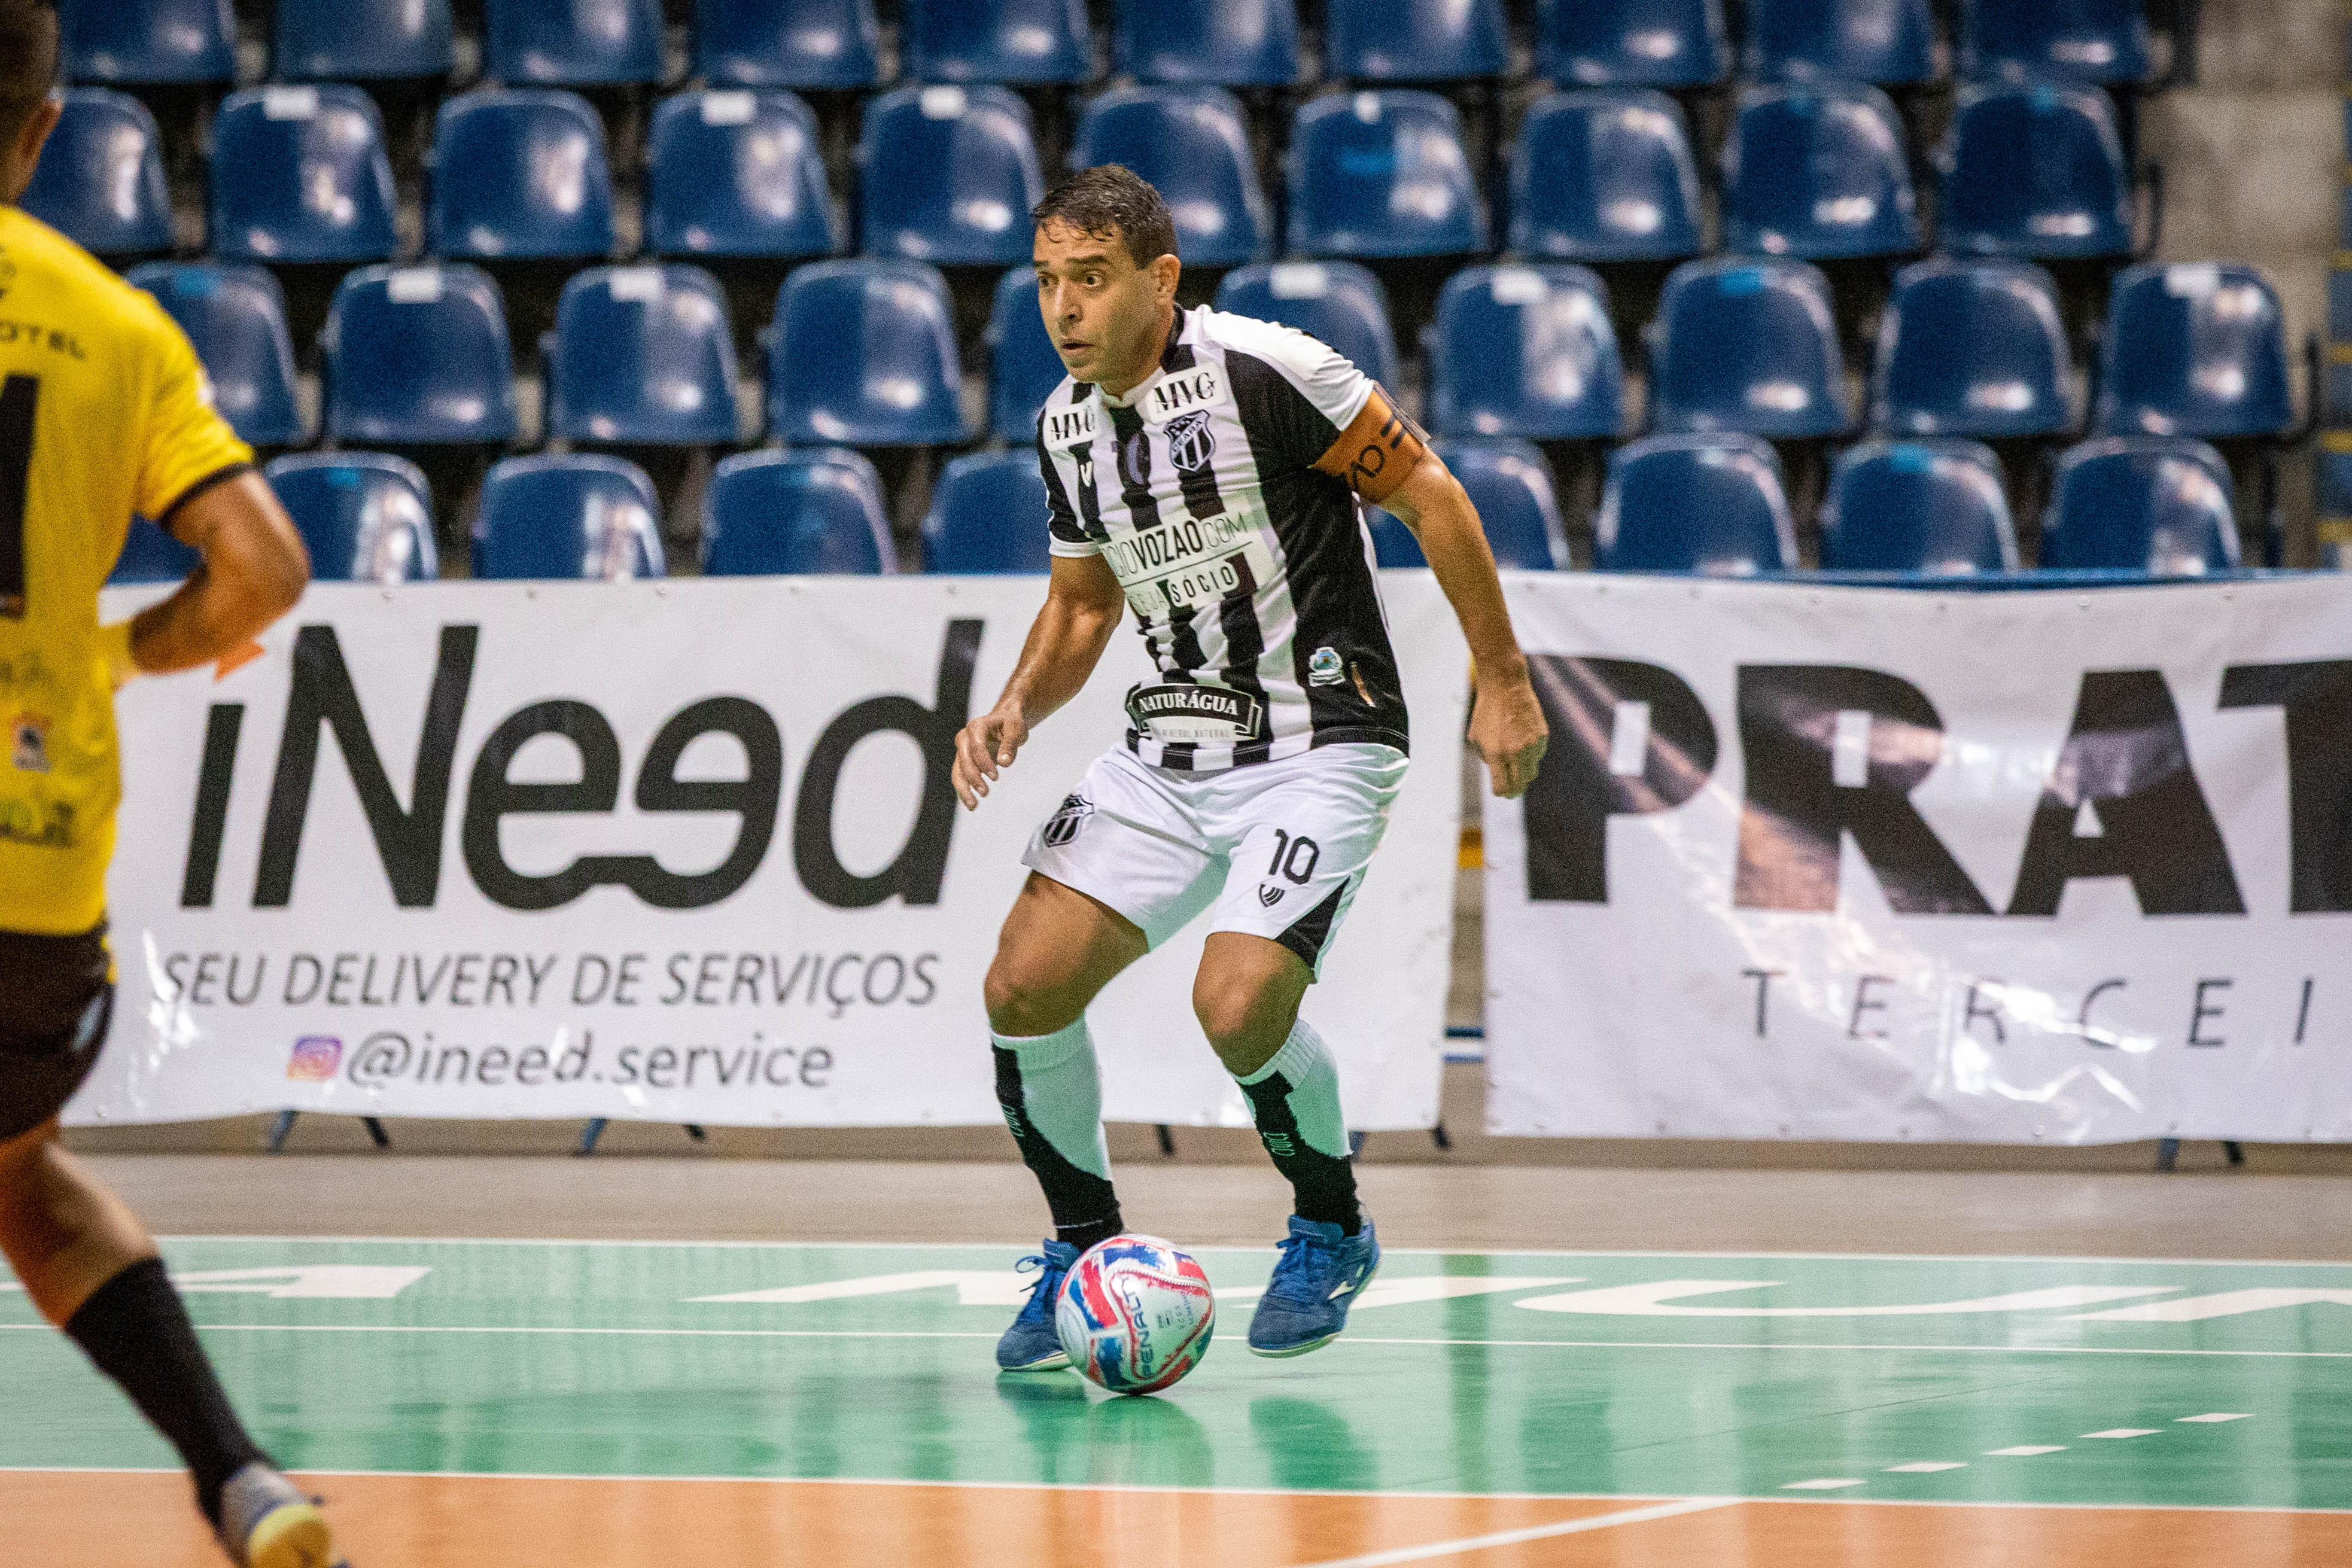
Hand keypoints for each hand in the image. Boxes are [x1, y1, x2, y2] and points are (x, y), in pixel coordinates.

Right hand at [953, 704, 1030, 809]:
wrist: (1004, 721)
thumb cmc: (1010, 724)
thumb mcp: (1015, 729)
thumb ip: (1010, 744)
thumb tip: (1004, 763)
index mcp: (976, 726)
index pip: (977, 747)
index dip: (984, 763)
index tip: (996, 777)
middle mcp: (964, 737)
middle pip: (964, 760)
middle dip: (973, 778)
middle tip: (986, 793)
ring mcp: (962, 750)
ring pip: (958, 771)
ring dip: (964, 789)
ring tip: (973, 805)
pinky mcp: (963, 761)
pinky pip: (960, 777)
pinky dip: (964, 791)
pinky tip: (971, 804)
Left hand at [1470, 666, 1547, 798]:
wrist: (1505, 687)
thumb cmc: (1487, 713)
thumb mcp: (1476, 737)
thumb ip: (1487, 759)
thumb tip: (1498, 773)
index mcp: (1497, 754)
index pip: (1502, 787)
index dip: (1501, 792)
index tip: (1500, 791)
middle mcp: (1517, 752)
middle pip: (1520, 785)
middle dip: (1515, 790)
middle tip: (1511, 791)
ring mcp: (1532, 745)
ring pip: (1531, 771)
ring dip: (1523, 772)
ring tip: (1514, 760)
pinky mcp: (1542, 737)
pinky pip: (1537, 755)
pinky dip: (1530, 755)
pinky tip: (1522, 741)